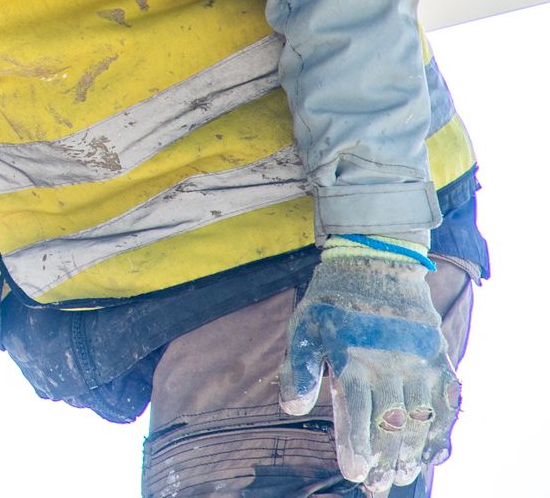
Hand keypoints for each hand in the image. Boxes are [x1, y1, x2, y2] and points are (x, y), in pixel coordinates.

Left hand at [280, 240, 459, 492]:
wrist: (377, 259)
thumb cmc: (332, 297)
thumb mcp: (303, 324)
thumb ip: (299, 367)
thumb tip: (290, 407)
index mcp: (353, 358)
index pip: (356, 414)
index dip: (355, 447)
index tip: (352, 474)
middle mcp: (390, 364)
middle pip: (391, 425)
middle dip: (384, 461)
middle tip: (376, 486)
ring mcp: (419, 362)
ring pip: (420, 420)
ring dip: (411, 452)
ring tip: (400, 476)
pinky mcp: (438, 358)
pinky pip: (445, 402)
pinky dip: (440, 429)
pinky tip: (432, 450)